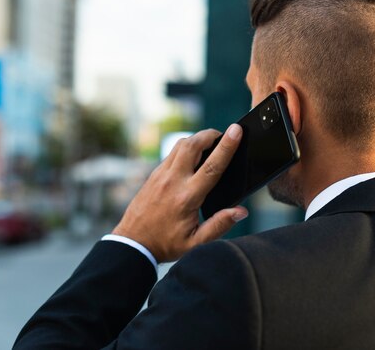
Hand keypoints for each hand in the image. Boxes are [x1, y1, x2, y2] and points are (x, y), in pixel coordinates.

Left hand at [112, 124, 248, 262]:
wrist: (133, 243)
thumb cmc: (165, 244)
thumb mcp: (196, 242)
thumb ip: (219, 225)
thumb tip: (240, 211)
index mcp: (187, 197)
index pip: (212, 166)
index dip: (227, 146)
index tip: (237, 130)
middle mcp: (173, 181)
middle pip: (193, 145)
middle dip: (210, 134)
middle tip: (225, 134)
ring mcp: (161, 175)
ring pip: (180, 145)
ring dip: (197, 139)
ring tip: (211, 143)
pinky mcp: (154, 175)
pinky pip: (172, 153)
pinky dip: (186, 148)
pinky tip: (193, 157)